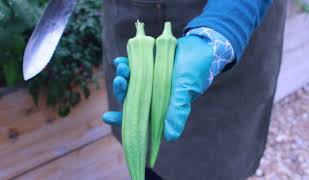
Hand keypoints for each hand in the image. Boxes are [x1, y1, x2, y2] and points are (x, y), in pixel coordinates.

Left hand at [103, 35, 218, 140]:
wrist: (201, 45)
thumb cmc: (196, 69)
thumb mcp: (186, 89)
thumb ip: (177, 110)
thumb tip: (169, 138)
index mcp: (162, 105)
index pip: (140, 116)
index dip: (123, 119)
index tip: (106, 117)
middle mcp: (154, 94)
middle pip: (132, 97)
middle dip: (122, 91)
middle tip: (119, 80)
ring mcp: (150, 79)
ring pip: (131, 82)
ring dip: (123, 75)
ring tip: (121, 66)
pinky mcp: (149, 65)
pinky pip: (134, 66)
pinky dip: (127, 64)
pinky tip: (121, 60)